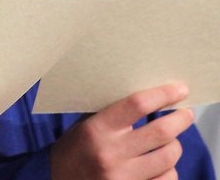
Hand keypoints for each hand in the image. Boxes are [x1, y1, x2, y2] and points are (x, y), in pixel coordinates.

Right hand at [51, 83, 192, 179]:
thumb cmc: (74, 152)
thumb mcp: (84, 127)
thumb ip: (110, 114)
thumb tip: (145, 97)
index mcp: (96, 130)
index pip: (136, 105)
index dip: (163, 94)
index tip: (179, 90)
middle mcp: (110, 154)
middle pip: (162, 132)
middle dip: (180, 120)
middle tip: (186, 114)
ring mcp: (123, 177)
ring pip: (169, 158)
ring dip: (173, 147)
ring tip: (168, 143)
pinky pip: (167, 179)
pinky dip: (168, 170)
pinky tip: (159, 165)